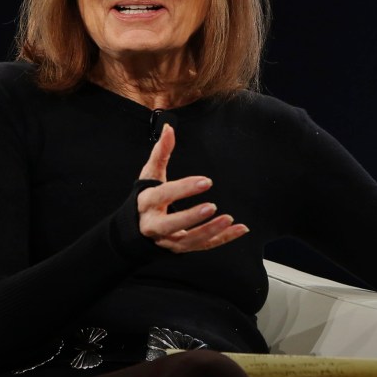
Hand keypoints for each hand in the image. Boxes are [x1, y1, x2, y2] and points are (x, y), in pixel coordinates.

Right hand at [136, 123, 248, 252]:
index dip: (184, 189)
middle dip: (191, 217)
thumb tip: (169, 128)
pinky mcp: (181, 248)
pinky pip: (203, 246)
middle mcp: (155, 225)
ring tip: (229, 219)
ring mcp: (168, 240)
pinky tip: (240, 229)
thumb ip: (161, 152)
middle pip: (171, 224)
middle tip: (212, 206)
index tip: (206, 181)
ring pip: (189, 240)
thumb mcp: (150, 175)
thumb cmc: (146, 197)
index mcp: (147, 203)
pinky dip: (223, 239)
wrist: (136, 230)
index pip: (164, 195)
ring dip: (210, 231)